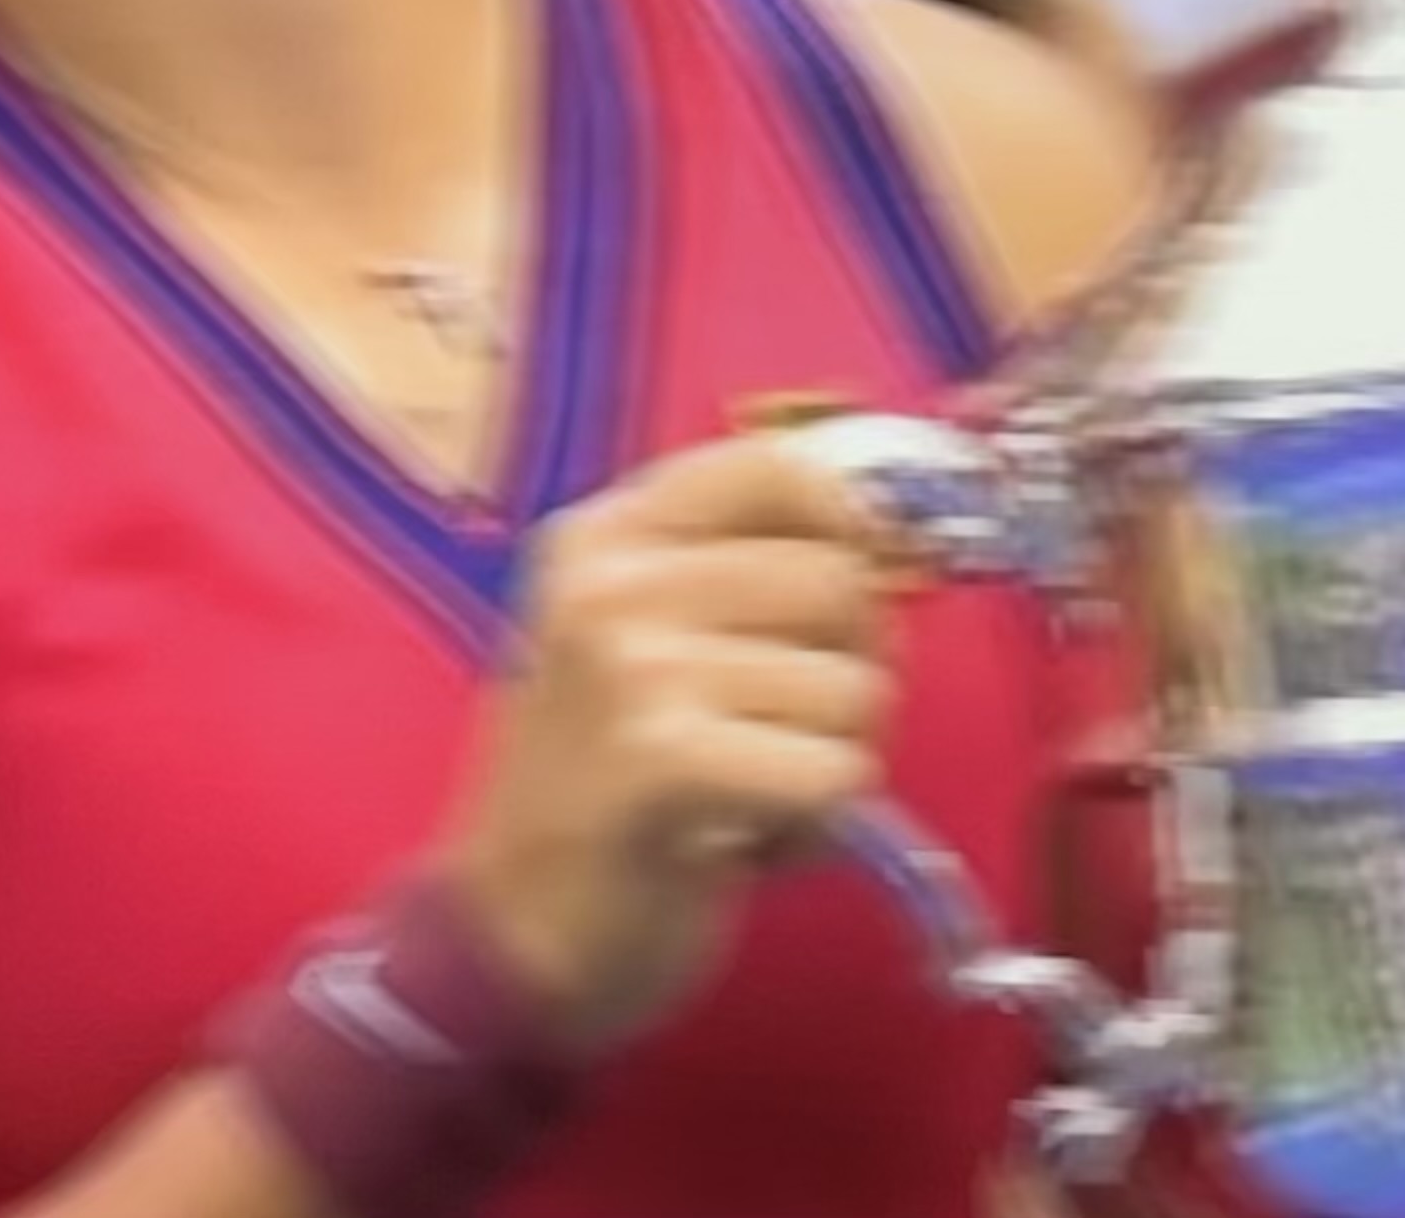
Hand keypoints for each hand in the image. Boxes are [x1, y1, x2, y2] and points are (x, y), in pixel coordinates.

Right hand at [444, 436, 903, 1046]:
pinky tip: (741, 848)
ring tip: (741, 796)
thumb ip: (747, 573)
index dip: (855, 524)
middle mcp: (612, 583)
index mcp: (605, 537)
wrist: (503, 940)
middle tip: (779, 739)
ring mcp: (631, 666)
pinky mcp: (663, 762)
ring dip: (830, 764)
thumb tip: (900, 541)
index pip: (778, 465)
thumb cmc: (600, 791)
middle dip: (852, 673)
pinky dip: (816, 829)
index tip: (860, 590)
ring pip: (855, 688)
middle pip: (843, 582)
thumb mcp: (642, 643)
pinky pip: (835, 771)